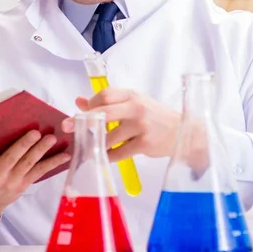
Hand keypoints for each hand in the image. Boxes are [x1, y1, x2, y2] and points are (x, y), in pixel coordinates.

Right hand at [0, 130, 70, 227]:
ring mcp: (12, 181)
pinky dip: (55, 162)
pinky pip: (41, 172)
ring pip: (29, 164)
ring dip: (42, 151)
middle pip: (10, 159)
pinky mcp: (25, 183)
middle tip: (34, 132)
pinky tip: (67, 152)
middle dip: (23, 146)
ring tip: (52, 137)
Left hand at [61, 88, 180, 161]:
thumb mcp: (134, 104)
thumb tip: (79, 102)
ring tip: (87, 147)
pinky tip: (104, 157)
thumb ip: (109, 103)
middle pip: (104, 112)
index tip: (81, 114)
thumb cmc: (156, 118)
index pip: (106, 95)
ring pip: (109, 136)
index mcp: (133, 95)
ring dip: (95, 144)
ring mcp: (141, 126)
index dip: (90, 104)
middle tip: (68, 128)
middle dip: (82, 121)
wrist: (184, 132)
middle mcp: (136, 108)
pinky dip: (108, 156)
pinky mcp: (144, 144)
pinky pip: (119, 152)